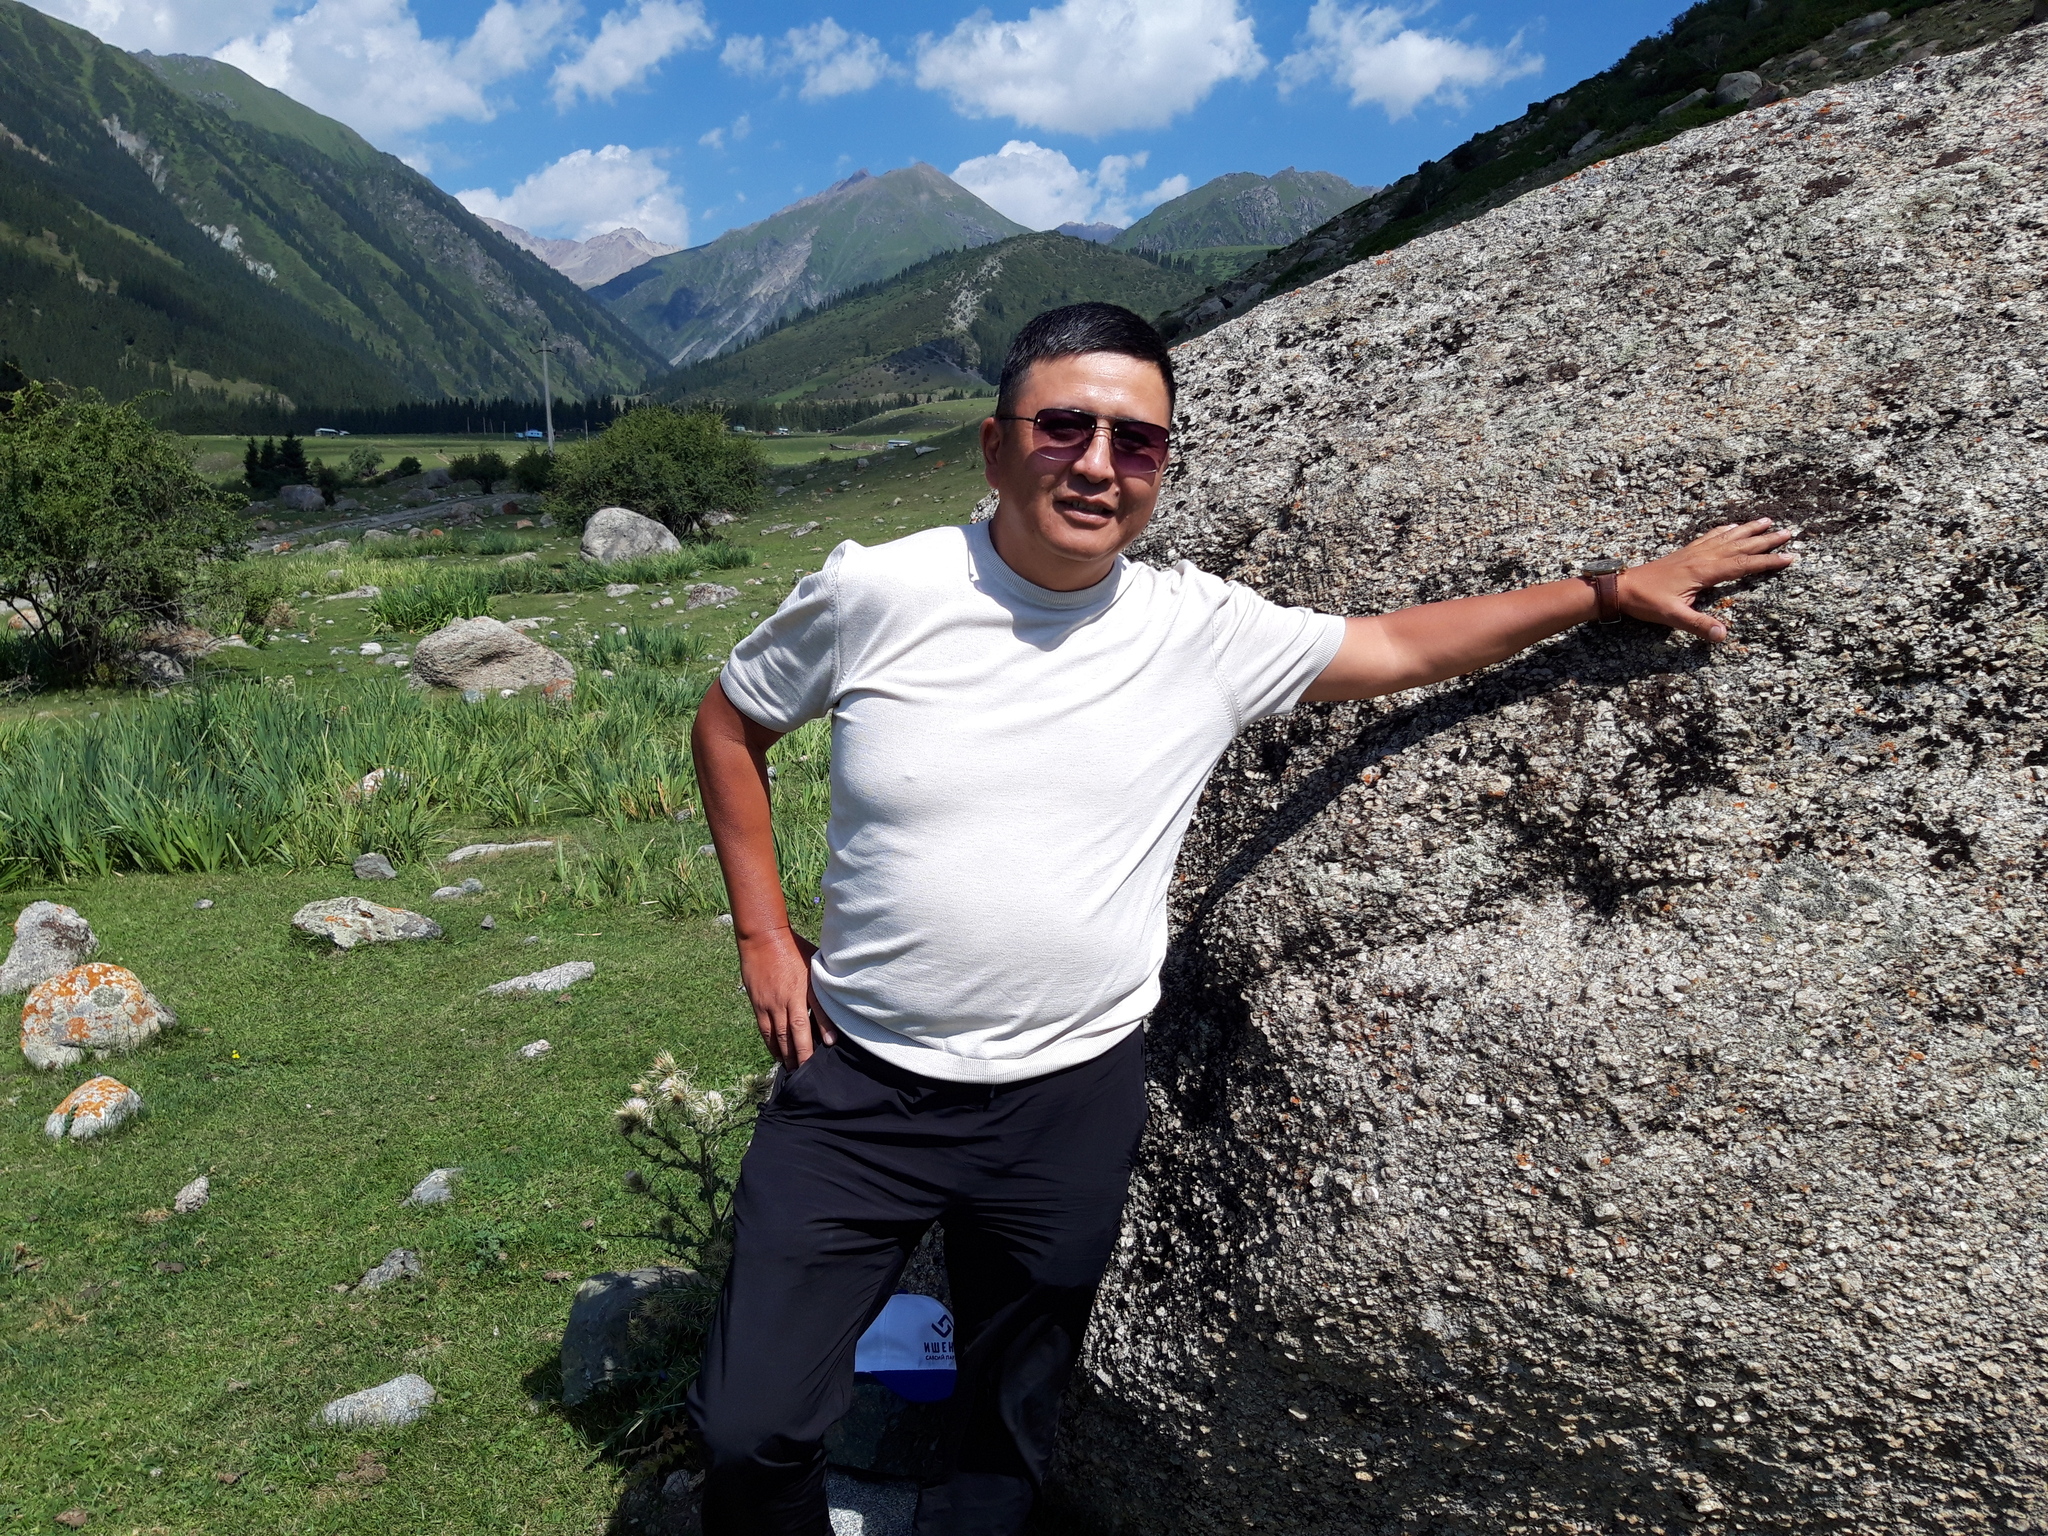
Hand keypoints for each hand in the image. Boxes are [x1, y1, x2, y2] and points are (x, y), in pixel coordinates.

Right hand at [737, 926, 834, 1070]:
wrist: (763, 938)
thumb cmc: (794, 948)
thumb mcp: (814, 962)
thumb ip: (823, 982)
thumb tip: (838, 998)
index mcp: (805, 986)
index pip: (816, 1012)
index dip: (824, 1029)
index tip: (830, 1046)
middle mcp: (788, 998)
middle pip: (796, 1032)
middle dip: (802, 1054)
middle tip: (808, 1071)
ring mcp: (771, 1003)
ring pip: (779, 1035)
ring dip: (787, 1054)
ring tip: (793, 1068)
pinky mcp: (758, 1004)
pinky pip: (765, 1029)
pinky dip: (771, 1044)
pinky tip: (777, 1054)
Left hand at [1617, 518, 1796, 642]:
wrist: (1622, 587)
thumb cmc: (1647, 602)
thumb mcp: (1673, 617)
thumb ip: (1699, 625)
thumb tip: (1723, 635)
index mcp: (1704, 571)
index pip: (1743, 564)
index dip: (1767, 561)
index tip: (1789, 557)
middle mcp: (1702, 557)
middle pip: (1740, 546)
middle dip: (1766, 540)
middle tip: (1790, 533)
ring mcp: (1693, 552)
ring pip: (1727, 537)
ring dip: (1748, 529)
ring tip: (1767, 521)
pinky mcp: (1685, 553)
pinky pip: (1710, 536)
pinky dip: (1724, 530)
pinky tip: (1732, 526)